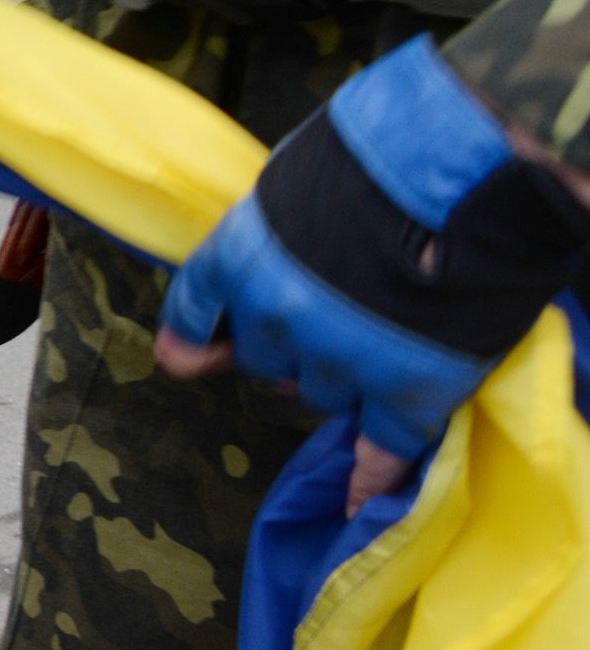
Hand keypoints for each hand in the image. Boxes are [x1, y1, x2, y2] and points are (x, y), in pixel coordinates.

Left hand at [155, 37, 589, 511]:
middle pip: (262, 358)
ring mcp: (342, 357)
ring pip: (318, 393)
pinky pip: (382, 447)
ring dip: (340, 378)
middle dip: (288, 346)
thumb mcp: (296, 178)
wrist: (463, 173)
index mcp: (241, 257)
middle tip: (332, 318)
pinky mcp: (408, 388)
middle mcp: (278, 315)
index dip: (192, 335)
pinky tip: (361, 495)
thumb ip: (275, 229)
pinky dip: (372, 473)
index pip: (193, 309)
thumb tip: (271, 253)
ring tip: (382, 339)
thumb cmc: (380, 154)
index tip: (186, 356)